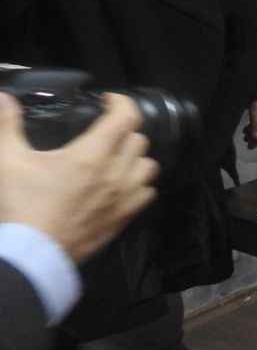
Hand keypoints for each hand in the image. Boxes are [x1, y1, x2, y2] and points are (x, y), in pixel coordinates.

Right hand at [0, 91, 157, 263]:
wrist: (33, 253)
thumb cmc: (22, 205)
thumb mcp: (9, 162)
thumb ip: (8, 125)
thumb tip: (4, 97)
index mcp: (92, 154)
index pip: (126, 117)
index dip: (121, 102)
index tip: (107, 101)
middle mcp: (116, 173)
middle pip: (138, 139)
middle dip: (123, 130)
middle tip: (103, 132)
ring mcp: (124, 196)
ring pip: (149, 165)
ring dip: (135, 157)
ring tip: (116, 157)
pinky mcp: (125, 217)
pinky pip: (148, 193)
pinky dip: (140, 185)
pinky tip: (122, 185)